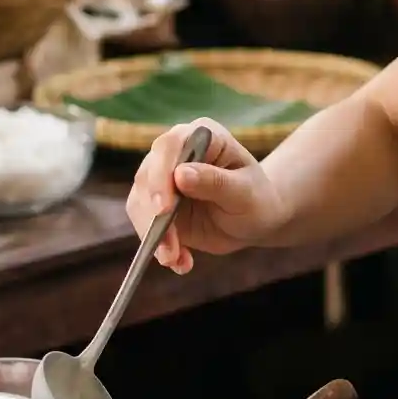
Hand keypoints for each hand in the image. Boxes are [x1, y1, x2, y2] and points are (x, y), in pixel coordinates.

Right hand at [124, 118, 287, 272]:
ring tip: (176, 261)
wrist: (254, 219)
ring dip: (154, 235)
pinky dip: (158, 246)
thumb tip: (181, 174)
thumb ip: (216, 182)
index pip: (170, 145)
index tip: (164, 209)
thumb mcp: (245, 193)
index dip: (162, 174)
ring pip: (140, 202)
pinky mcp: (155, 204)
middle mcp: (175, 152)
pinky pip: (145, 224)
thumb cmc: (257, 199)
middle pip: (148, 175)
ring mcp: (161, 178)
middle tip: (169, 248)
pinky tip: (180, 263)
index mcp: (201, 135)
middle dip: (154, 215)